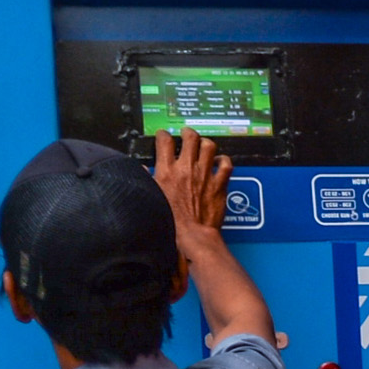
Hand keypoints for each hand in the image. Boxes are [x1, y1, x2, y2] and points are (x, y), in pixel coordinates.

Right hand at [149, 129, 233, 244]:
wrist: (191, 235)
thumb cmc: (171, 222)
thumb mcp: (152, 197)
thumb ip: (148, 180)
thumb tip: (142, 170)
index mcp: (166, 171)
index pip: (165, 141)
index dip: (164, 134)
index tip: (165, 135)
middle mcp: (186, 169)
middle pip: (190, 138)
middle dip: (188, 133)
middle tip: (187, 134)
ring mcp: (205, 175)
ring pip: (209, 146)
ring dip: (206, 143)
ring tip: (203, 145)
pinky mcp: (219, 185)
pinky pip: (226, 165)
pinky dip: (224, 161)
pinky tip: (220, 162)